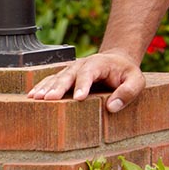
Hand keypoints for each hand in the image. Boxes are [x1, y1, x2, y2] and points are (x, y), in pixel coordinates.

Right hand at [28, 51, 146, 113]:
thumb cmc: (127, 73)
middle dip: (59, 86)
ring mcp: (71, 70)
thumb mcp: (136, 80)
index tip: (79, 97)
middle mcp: (82, 65)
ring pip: (56, 77)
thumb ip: (128, 92)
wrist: (118, 62)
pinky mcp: (65, 77)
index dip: (83, 84)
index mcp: (99, 63)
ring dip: (46, 87)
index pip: (90, 73)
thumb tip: (113, 107)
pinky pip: (51, 80)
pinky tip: (32, 96)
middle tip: (49, 98)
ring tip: (36, 98)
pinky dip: (41, 87)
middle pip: (68, 74)